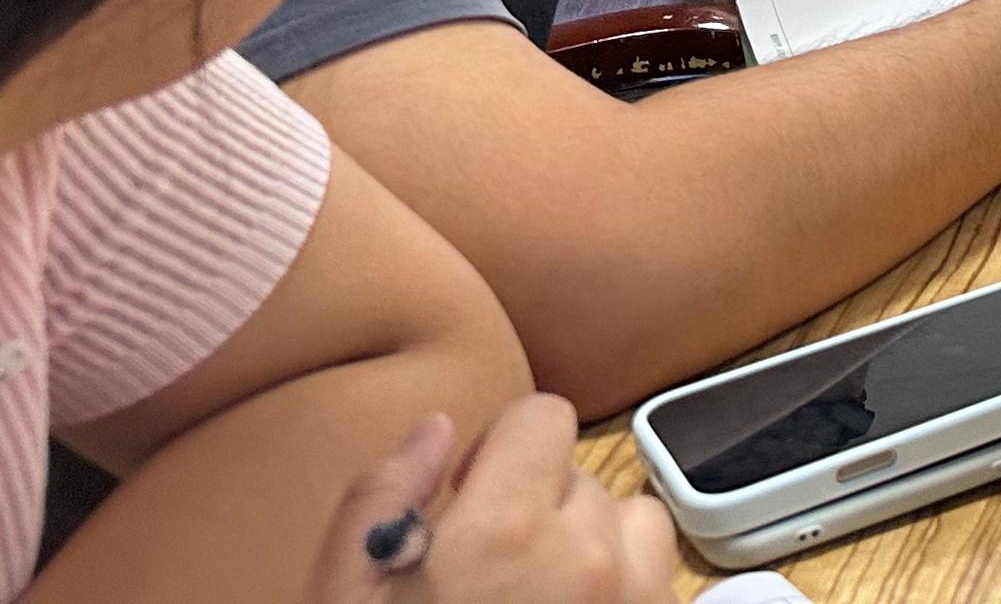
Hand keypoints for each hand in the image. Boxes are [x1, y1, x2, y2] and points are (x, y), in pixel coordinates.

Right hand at [302, 400, 671, 602]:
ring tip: (537, 595)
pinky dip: (626, 586)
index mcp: (506, 528)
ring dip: (593, 546)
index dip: (502, 454)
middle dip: (540, 507)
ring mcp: (635, 599)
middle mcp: (588, 555)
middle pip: (581, 474)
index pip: (544, 416)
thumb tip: (435, 427)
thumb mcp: (340, 600)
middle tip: (492, 571)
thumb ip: (376, 502)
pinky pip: (660, 574)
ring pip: (632, 521)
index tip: (470, 504)